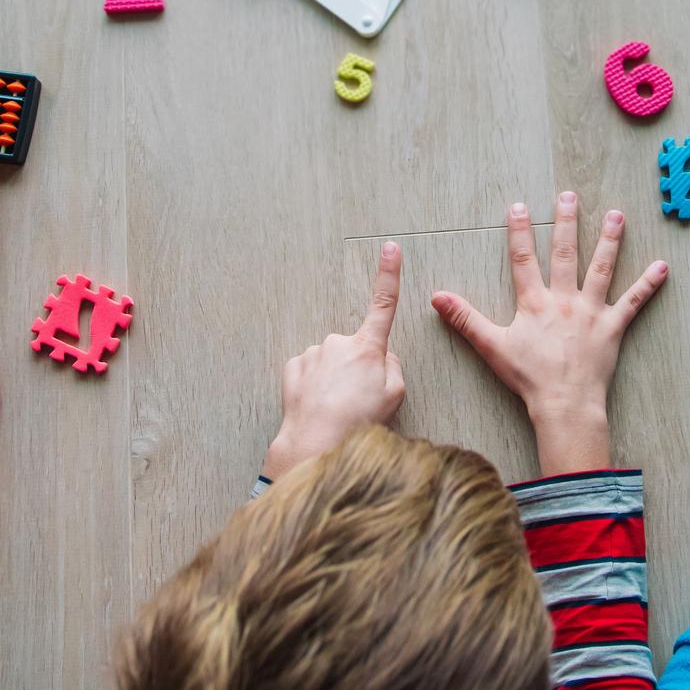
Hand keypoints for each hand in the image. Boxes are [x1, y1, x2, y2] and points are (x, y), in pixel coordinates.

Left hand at [263, 242, 405, 480]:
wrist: (315, 441)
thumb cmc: (358, 422)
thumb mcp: (395, 395)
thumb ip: (393, 366)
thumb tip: (381, 356)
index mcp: (368, 347)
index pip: (384, 303)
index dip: (389, 274)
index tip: (391, 248)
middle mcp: (339, 343)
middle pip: (355, 349)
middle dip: (357, 368)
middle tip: (358, 399)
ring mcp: (314, 353)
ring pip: (331, 361)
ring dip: (334, 379)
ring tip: (337, 407)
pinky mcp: (294, 365)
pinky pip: (311, 370)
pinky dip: (315, 385)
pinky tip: (318, 404)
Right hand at [432, 192, 666, 476]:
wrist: (563, 402)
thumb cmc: (528, 377)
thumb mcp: (491, 346)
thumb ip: (465, 319)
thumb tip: (437, 297)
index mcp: (534, 302)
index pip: (524, 259)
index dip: (519, 232)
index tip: (519, 206)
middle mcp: (564, 299)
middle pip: (565, 254)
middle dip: (566, 223)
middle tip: (569, 196)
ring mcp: (591, 311)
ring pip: (602, 268)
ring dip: (610, 240)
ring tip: (617, 215)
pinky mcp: (613, 327)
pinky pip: (633, 302)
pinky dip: (648, 285)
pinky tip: (663, 267)